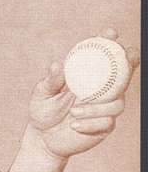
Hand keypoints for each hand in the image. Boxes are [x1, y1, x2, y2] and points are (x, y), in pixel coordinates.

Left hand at [28, 28, 139, 158]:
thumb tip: (56, 65)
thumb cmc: (43, 110)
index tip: (109, 33)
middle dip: (130, 61)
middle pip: (124, 73)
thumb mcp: (42, 93)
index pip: (101, 55)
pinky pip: (106, 122)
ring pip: (117, 102)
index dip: (108, 41)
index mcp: (85, 76)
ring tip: (73, 112)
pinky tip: (74, 125)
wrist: (43, 138)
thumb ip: (51, 81)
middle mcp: (100, 89)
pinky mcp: (104, 126)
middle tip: (127, 57)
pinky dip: (91, 123)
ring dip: (97, 107)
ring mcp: (105, 107)